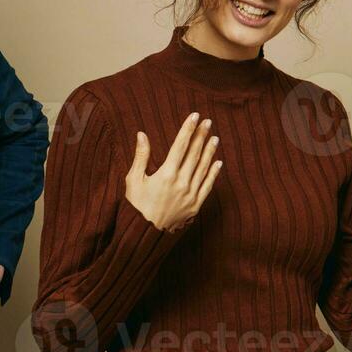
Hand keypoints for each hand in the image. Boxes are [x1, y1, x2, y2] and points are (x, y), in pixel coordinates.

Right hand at [124, 112, 222, 231]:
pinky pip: (208, 186)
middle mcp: (181, 183)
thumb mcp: (133, 180)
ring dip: (210, 151)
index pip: (180, 145)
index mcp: (165, 174)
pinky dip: (214, 173)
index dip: (188, 129)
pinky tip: (218, 162)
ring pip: (203, 168)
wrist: (144, 235)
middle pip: (194, 154)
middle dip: (201, 136)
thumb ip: (141, 156)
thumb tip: (141, 134)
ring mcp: (190, 195)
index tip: (194, 116)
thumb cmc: (136, 206)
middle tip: (208, 122)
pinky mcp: (195, 206)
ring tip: (214, 137)